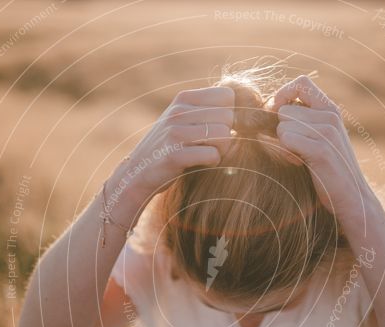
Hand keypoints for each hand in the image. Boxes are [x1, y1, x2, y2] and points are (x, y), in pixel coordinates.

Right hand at [110, 87, 234, 203]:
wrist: (137, 173)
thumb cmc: (170, 147)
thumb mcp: (184, 119)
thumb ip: (208, 110)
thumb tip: (247, 102)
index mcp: (183, 98)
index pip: (228, 95)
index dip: (230, 113)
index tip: (219, 127)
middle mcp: (178, 112)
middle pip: (229, 117)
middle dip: (228, 134)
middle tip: (214, 145)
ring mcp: (174, 133)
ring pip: (224, 135)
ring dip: (223, 150)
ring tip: (209, 154)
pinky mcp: (174, 155)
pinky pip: (213, 154)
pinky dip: (213, 162)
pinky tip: (201, 163)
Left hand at [271, 76, 368, 214]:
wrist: (352, 198)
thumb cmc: (329, 169)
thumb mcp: (321, 137)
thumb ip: (304, 119)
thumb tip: (270, 107)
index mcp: (331, 109)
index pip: (301, 83)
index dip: (283, 94)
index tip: (279, 114)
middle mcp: (331, 116)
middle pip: (284, 110)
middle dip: (280, 131)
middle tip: (294, 149)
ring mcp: (327, 132)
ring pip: (282, 126)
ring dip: (283, 145)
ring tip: (299, 157)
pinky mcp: (321, 149)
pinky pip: (285, 139)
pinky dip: (285, 153)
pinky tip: (299, 163)